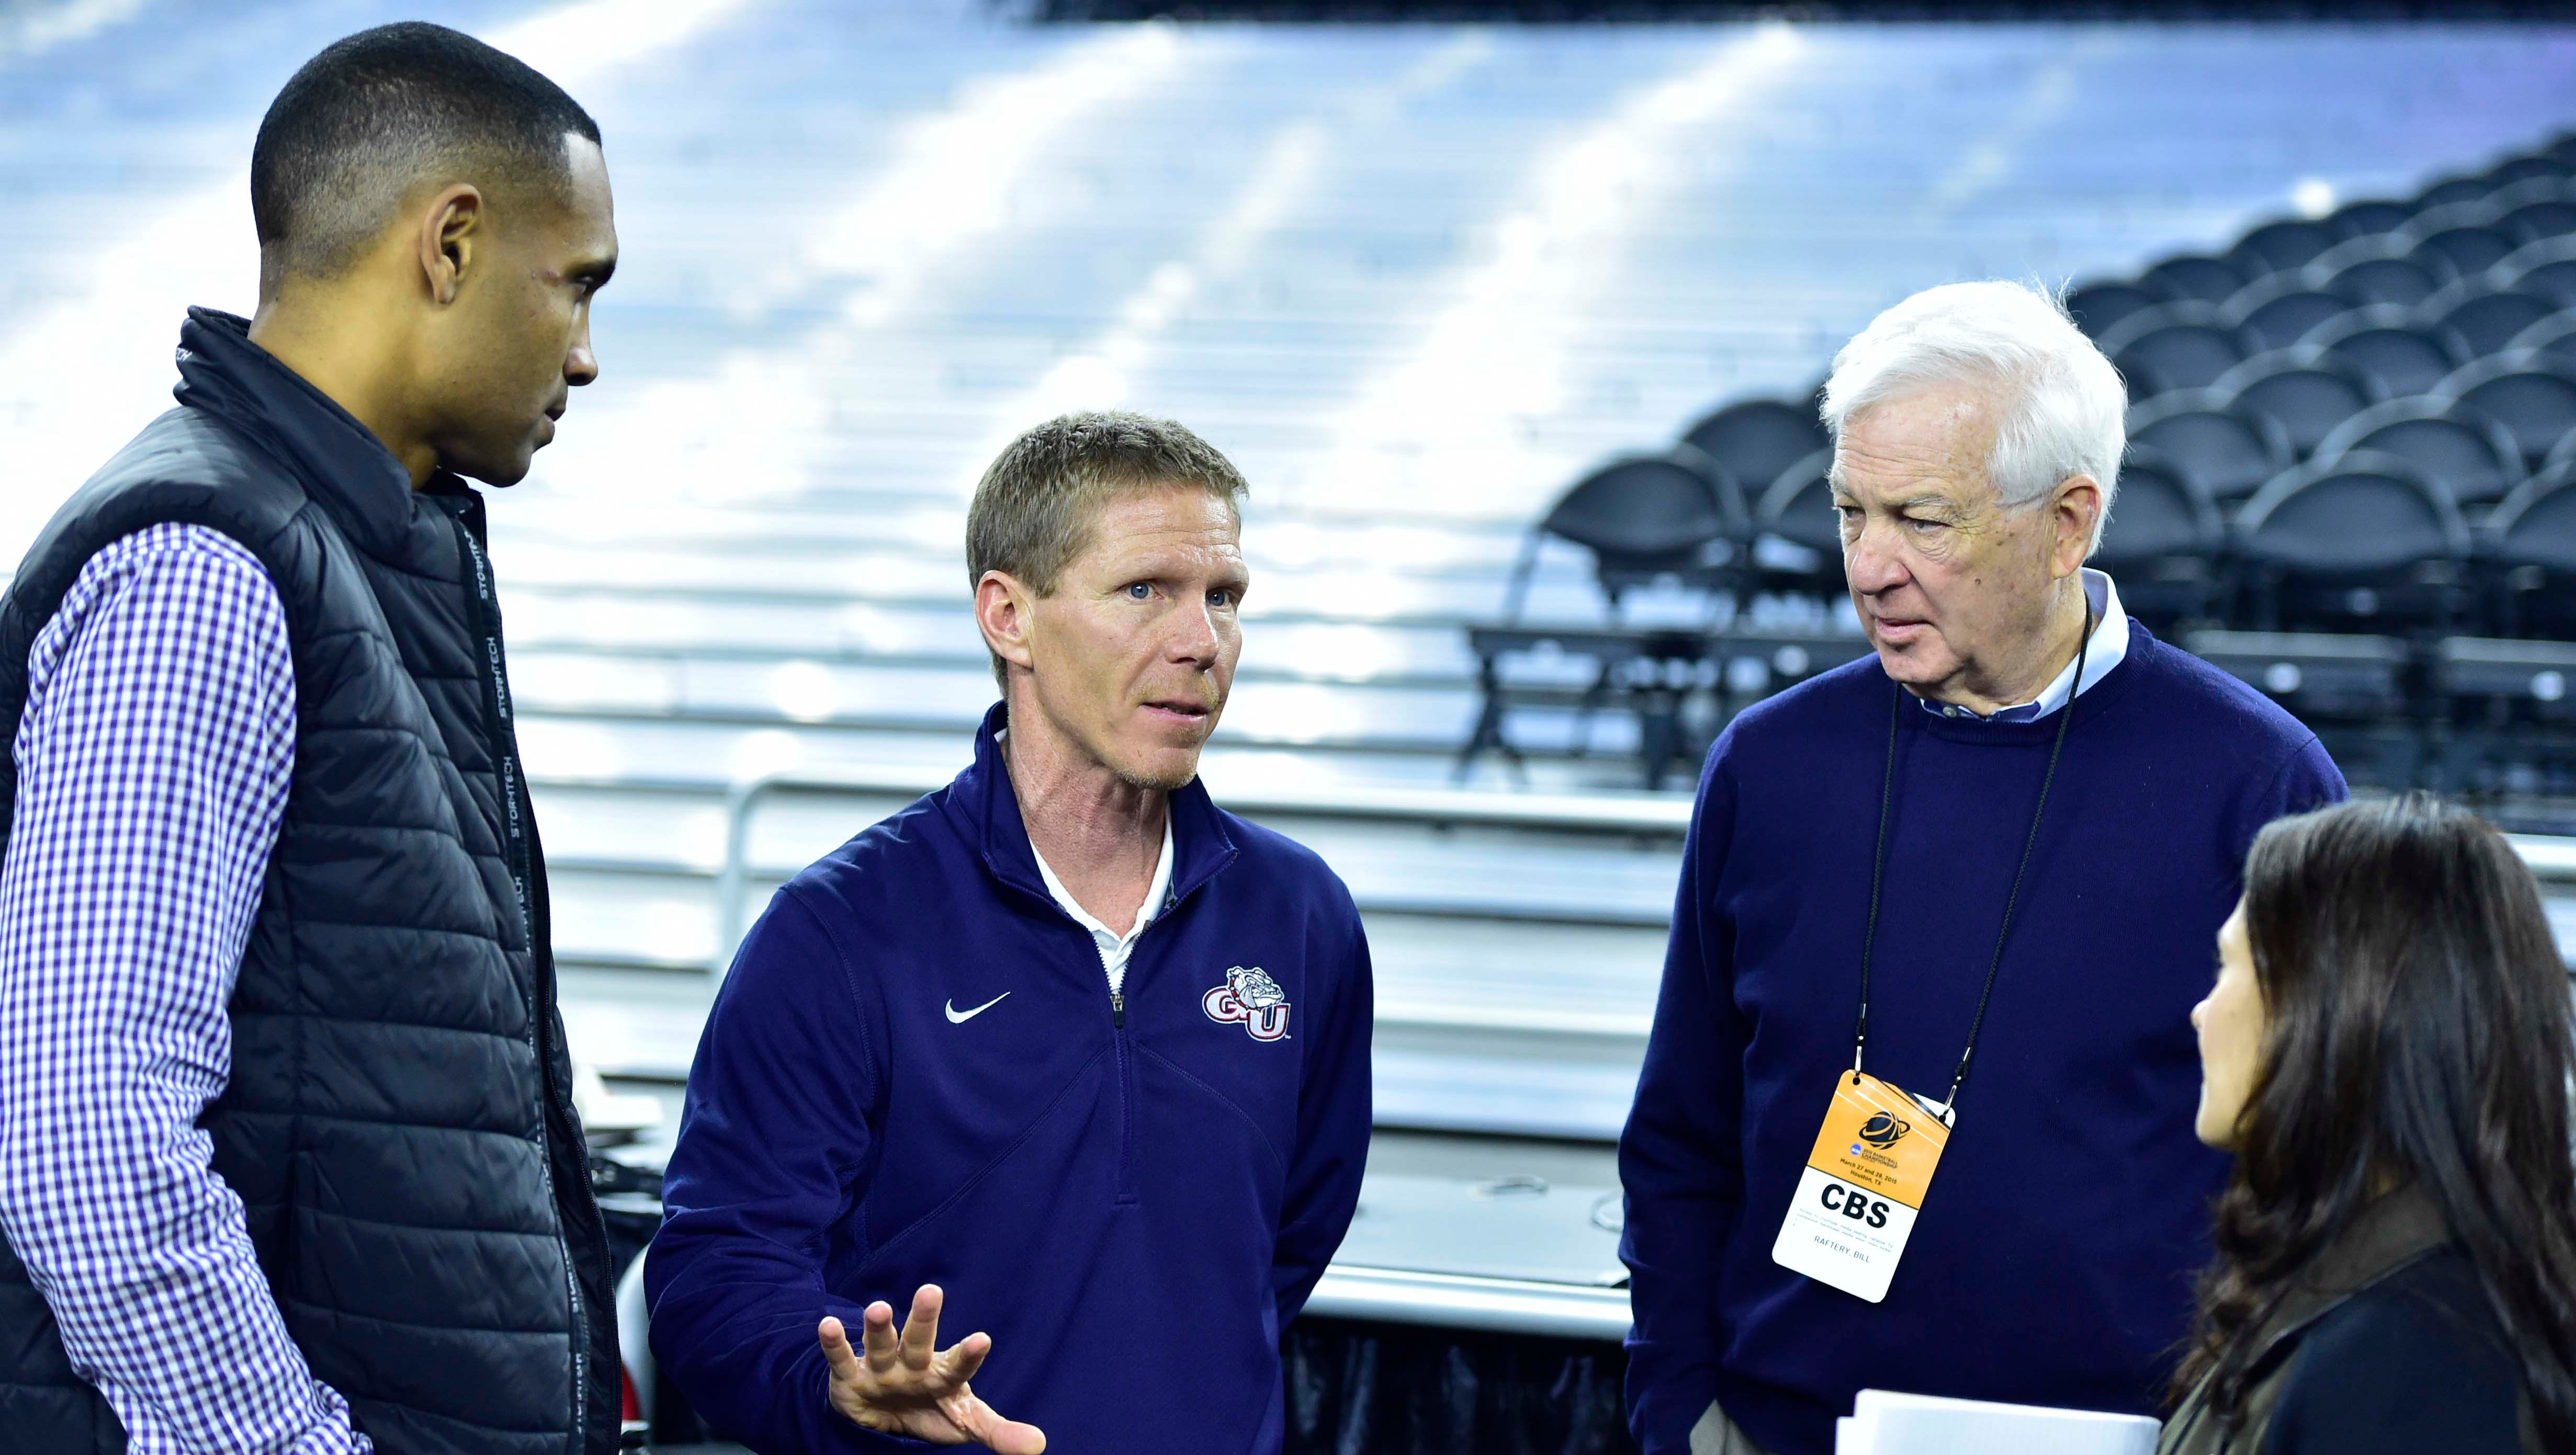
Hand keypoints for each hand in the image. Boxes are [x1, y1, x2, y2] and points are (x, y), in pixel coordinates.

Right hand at [819, 1285, 1044, 1451]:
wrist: (883, 1415)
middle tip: (931, 1290)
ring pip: (880, 1344)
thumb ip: (997, 1431)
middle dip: (923, 1319)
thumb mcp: (964, 1421)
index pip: (959, 1365)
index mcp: (942, 1374)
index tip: (984, 1338)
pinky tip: (827, 1325)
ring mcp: (880, 1367)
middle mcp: (912, 1363)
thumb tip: (1039, 1446)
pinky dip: (835, 1343)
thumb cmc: (930, 1408)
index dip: (969, 1354)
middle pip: (919, 1340)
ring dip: (877, 1327)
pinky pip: (841, 1359)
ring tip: (878, 1307)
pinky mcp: (850, 1376)